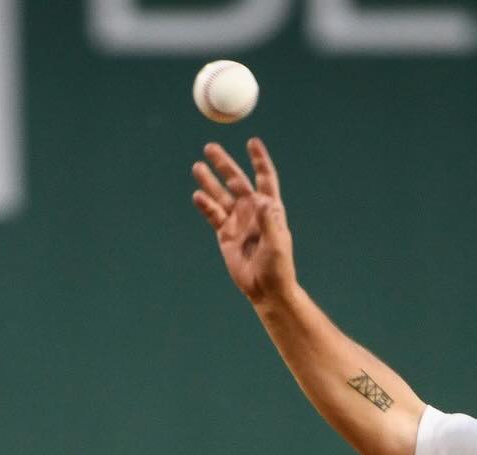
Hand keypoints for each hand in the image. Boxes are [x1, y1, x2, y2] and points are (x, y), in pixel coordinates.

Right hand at [192, 137, 295, 307]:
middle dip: (224, 164)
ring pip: (221, 195)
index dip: (259, 160)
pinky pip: (213, 215)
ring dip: (209, 181)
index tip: (252, 142)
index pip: (264, 178)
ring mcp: (238, 221)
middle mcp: (252, 211)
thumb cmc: (278, 267)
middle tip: (210, 148)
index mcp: (269, 208)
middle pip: (237, 181)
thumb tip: (260, 200)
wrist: (266, 289)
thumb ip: (268, 221)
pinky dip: (206, 205)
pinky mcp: (225, 234)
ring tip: (197, 167)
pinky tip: (198, 196)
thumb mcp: (277, 243)